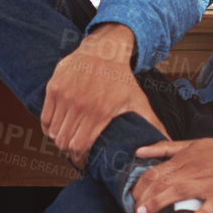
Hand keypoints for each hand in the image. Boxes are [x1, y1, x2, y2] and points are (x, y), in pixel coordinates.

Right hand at [42, 24, 165, 166]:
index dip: (79, 159)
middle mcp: (79, 104)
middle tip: (75, 151)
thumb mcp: (138, 101)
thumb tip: (168, 143)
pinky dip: (49, 127)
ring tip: (68, 139)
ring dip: (59, 140)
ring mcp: (64, 95)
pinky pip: (45, 118)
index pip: (79, 147)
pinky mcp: (54, 87)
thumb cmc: (121, 78)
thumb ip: (152, 124)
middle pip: (64, 142)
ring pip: (53, 132)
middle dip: (69, 151)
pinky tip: (59, 127)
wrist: (104, 50)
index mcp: (99, 112)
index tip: (83, 161)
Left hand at [129, 131, 212, 212]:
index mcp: (184, 159)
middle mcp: (192, 171)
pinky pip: (210, 206)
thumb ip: (165, 148)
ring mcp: (207, 184)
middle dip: (144, 199)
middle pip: (162, 184)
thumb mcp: (191, 144)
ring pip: (179, 192)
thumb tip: (140, 151)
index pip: (155, 172)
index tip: (132, 199)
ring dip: (159, 204)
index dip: (140, 186)